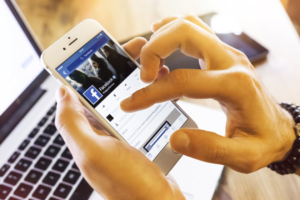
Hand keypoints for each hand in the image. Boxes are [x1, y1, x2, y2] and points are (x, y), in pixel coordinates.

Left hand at [55, 38, 184, 199]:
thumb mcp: (94, 153)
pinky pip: (140, 113)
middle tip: (130, 51)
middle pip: (104, 95)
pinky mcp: (141, 140)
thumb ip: (73, 124)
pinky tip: (156, 90)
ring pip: (124, 101)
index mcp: (87, 136)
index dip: (84, 73)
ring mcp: (124, 138)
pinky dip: (147, 98)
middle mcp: (103, 136)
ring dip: (132, 82)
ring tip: (145, 67)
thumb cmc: (130, 185)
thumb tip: (62, 92)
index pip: (79, 97)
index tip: (94, 51)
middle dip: (114, 70)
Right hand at [120, 14, 295, 172]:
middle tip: (143, 75)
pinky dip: (173, 30)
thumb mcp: (243, 156)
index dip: (151, 92)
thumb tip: (175, 139)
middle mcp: (231, 61)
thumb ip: (209, 149)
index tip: (131, 103)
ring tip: (148, 61)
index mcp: (235, 86)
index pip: (182, 80)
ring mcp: (227, 54)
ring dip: (163, 36)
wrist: (279, 128)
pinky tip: (161, 41)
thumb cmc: (263, 140)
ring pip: (189, 25)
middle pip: (185, 32)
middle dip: (155, 49)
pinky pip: (195, 30)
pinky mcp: (222, 54)